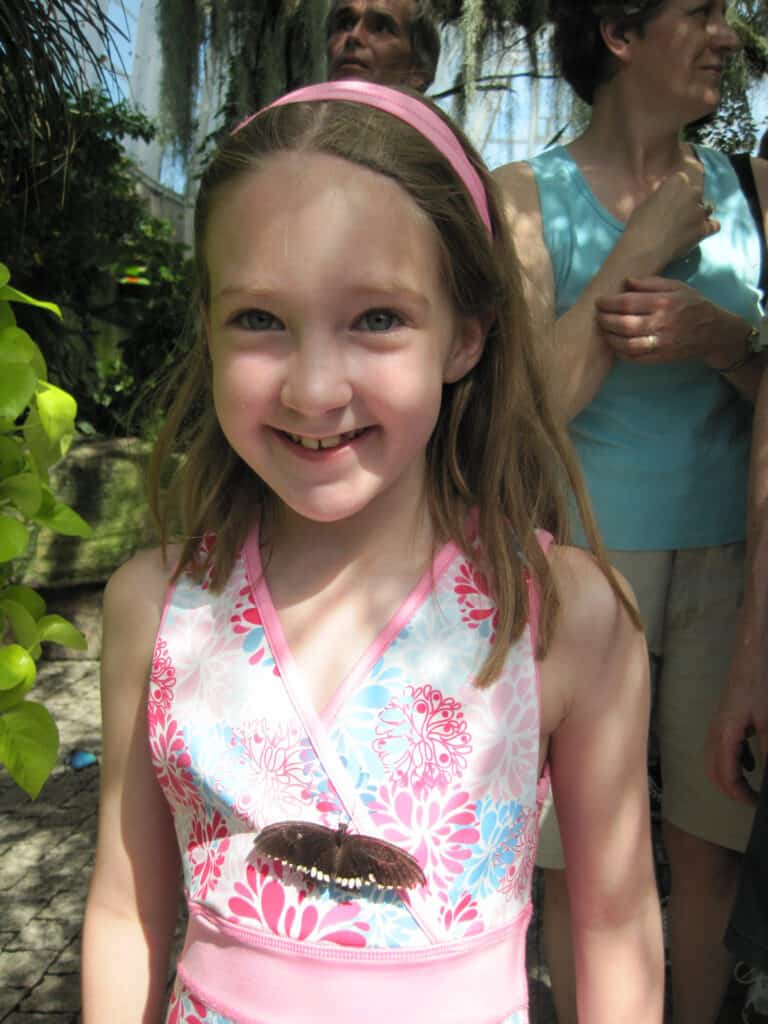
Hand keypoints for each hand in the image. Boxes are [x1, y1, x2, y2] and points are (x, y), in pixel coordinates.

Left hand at [595, 277, 739, 363]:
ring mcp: (661, 343)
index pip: (628, 303)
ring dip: (611, 338)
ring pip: (627, 344)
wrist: (714, 332)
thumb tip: (626, 281)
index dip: (609, 303)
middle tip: (598, 316)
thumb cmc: (693, 305)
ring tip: (604, 331)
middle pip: (624, 324)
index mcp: (664, 302)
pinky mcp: (662, 357)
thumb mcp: (677, 286)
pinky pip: (635, 358)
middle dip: (606, 320)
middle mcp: (661, 323)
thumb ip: (651, 283)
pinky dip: (621, 353)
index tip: (600, 301)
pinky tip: (616, 345)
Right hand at [622, 163, 719, 269]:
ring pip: (708, 207)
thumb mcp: (646, 202)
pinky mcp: (704, 229)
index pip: (683, 178)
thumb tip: (664, 191)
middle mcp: (692, 193)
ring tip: (690, 223)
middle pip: (697, 192)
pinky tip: (700, 232)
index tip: (671, 197)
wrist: (645, 250)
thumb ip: (660, 194)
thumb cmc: (639, 225)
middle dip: (690, 200)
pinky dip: (709, 228)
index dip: (677, 189)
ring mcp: (700, 211)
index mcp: (677, 181)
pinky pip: (714, 225)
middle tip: (679, 212)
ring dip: (701, 213)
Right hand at [707, 618, 767, 805]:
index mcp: (724, 736)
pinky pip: (724, 747)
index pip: (725, 777)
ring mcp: (718, 724)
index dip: (741, 796)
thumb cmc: (760, 685)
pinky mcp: (727, 717)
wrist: (753, 652)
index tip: (758, 805)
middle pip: (713, 771)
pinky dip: (735, 761)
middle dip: (731, 790)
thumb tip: (765, 779)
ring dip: (731, 776)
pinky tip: (752, 762)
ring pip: (716, 759)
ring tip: (752, 786)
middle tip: (752, 800)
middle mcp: (715, 732)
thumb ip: (766, 754)